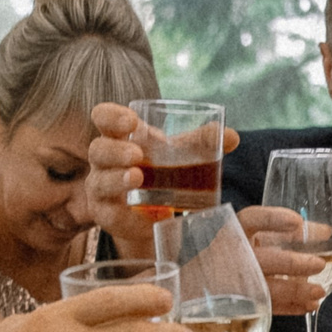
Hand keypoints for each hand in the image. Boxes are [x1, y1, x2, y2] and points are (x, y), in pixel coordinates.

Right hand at [81, 101, 241, 255]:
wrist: (153, 211)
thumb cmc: (162, 170)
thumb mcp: (181, 153)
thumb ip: (202, 143)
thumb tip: (232, 136)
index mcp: (120, 136)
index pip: (103, 117)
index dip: (111, 116)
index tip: (131, 121)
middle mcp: (105, 160)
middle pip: (98, 149)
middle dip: (116, 150)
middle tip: (137, 154)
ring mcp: (102, 188)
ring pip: (99, 181)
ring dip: (117, 179)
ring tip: (137, 178)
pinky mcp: (107, 215)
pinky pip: (110, 214)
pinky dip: (127, 214)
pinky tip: (146, 214)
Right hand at [239, 204, 328, 317]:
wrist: (200, 287)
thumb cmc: (238, 255)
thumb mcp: (256, 237)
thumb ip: (288, 234)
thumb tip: (327, 232)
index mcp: (235, 233)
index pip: (251, 220)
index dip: (274, 220)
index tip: (297, 221)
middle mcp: (233, 257)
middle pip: (263, 259)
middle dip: (292, 263)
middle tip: (319, 264)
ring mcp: (235, 284)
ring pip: (266, 288)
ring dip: (294, 291)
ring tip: (319, 291)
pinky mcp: (241, 306)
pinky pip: (267, 307)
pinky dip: (289, 307)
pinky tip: (309, 305)